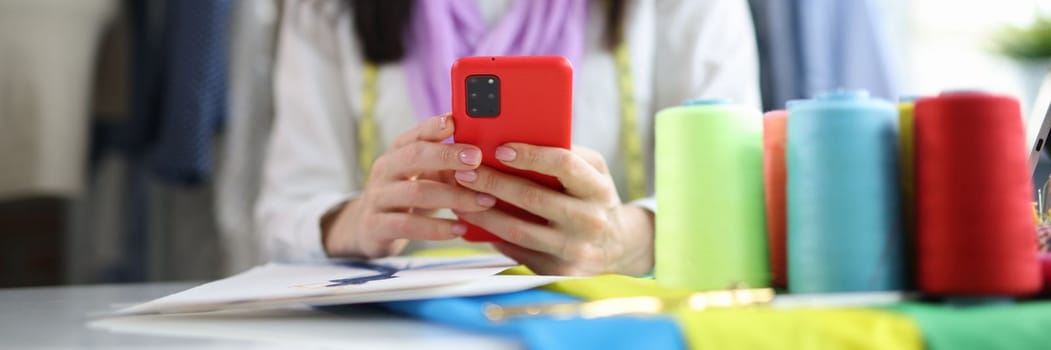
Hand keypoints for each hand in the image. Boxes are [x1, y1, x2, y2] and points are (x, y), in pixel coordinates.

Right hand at [322, 113, 497, 257]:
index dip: (434, 127)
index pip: (415, 133)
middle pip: (414, 156)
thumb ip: (445, 162)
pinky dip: (436, 228)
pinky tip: (459, 229)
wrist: (368, 228)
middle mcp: (385, 170)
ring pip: (416, 192)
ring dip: (453, 196)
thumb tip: (483, 151)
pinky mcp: (377, 226)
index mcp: (397, 152)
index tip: (456, 123)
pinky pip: (408, 225)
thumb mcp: (422, 174)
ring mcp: (378, 197)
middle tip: (477, 160)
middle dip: (447, 156)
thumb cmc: (406, 195)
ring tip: (483, 202)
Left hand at [453, 144, 653, 275]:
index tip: (500, 148)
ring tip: (459, 199)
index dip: (530, 155)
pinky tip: (473, 223)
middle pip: (533, 198)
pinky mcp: (559, 271)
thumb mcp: (593, 172)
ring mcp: (574, 249)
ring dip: (483, 214)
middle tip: (464, 172)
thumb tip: (520, 137)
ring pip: (518, 230)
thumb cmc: (595, 198)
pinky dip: (492, 236)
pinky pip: (518, 251)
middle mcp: (589, 220)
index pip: (563, 165)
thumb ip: (566, 154)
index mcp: (597, 188)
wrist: (619, 246)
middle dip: (493, 182)